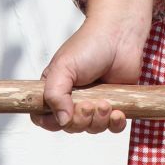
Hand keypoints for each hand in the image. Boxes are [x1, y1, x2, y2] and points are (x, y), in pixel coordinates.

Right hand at [33, 0, 154, 134]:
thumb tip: (62, 121)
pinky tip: (118, 112)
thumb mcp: (64, 67)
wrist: (120, 36)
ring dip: (99, 120)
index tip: (63, 112)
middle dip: (80, 120)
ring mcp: (94, 102)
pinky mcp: (115, 104)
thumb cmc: (89, 46)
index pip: (43, 118)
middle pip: (70, 126)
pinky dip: (116, 124)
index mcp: (56, 89)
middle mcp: (73, 99)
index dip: (52, 122)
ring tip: (106, 102)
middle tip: (88, 103)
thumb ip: (55, 94)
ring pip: (91, 128)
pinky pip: (113, 127)